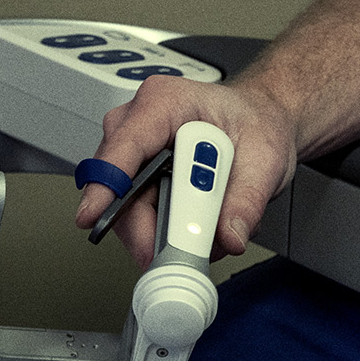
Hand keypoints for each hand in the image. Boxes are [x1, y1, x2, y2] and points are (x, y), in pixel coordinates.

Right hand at [73, 75, 300, 268]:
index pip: (125, 144)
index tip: (94, 215)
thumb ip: (247, 200)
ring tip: (209, 232)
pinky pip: (144, 217)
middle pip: (121, 189)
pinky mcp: (140, 181)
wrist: (260, 124)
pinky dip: (172, 232)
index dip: (107, 182)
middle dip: (147, 230)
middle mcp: (139, 126)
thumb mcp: (265, 158)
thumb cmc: (255, 123)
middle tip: (178, 256)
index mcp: (165, 104)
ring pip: (130, 210)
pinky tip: (202, 223)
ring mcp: (135, 155)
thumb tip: (229, 235)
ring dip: (167, 233)